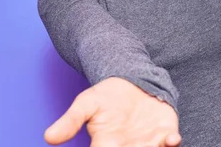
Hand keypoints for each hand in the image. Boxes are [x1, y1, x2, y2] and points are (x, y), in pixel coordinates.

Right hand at [44, 77, 181, 146]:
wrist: (132, 80)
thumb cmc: (107, 95)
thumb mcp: (86, 103)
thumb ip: (71, 121)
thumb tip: (48, 137)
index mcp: (106, 146)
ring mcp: (149, 143)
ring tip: (153, 145)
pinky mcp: (166, 133)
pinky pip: (171, 144)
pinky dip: (172, 144)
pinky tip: (171, 139)